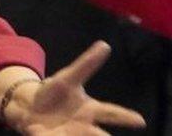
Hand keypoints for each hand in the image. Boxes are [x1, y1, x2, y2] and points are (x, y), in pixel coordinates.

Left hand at [7, 41, 145, 134]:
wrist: (31, 106)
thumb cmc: (56, 93)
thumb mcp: (69, 77)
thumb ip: (86, 65)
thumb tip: (105, 45)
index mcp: (90, 110)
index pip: (111, 113)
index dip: (125, 117)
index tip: (141, 121)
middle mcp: (83, 125)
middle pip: (98, 135)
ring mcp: (68, 134)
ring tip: (81, 135)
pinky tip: (45, 133)